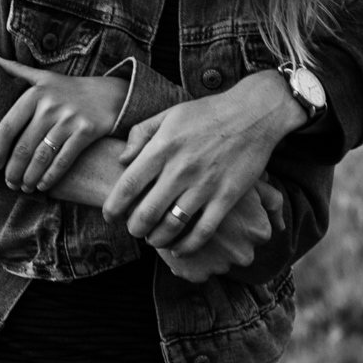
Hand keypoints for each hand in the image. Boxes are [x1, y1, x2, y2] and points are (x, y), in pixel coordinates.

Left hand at [0, 55, 127, 192]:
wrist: (109, 94)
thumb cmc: (69, 89)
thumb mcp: (43, 77)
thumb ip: (16, 70)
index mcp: (35, 93)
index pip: (8, 126)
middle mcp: (50, 105)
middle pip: (23, 145)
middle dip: (13, 169)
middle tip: (9, 182)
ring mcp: (69, 119)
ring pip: (42, 156)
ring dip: (29, 176)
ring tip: (23, 187)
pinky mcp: (86, 131)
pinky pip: (63, 160)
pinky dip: (50, 176)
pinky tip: (42, 186)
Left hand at [103, 71, 304, 251]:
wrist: (253, 113)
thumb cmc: (208, 113)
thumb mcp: (169, 114)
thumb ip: (141, 134)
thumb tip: (122, 160)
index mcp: (163, 147)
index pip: (129, 184)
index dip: (114, 206)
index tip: (109, 216)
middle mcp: (181, 168)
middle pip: (147, 212)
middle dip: (134, 228)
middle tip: (133, 230)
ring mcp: (205, 185)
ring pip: (172, 226)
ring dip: (157, 239)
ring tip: (153, 239)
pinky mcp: (227, 197)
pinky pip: (203, 231)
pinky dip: (187, 246)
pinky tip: (179, 249)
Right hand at [155, 178, 284, 282]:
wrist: (165, 187)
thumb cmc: (215, 177)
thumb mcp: (247, 181)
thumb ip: (270, 198)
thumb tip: (281, 224)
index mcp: (259, 231)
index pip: (259, 235)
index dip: (242, 223)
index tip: (229, 214)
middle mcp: (244, 252)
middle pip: (240, 252)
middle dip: (227, 241)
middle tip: (212, 223)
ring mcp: (219, 266)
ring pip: (217, 262)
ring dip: (208, 251)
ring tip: (193, 227)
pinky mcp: (195, 274)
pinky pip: (196, 272)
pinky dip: (190, 261)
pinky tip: (182, 240)